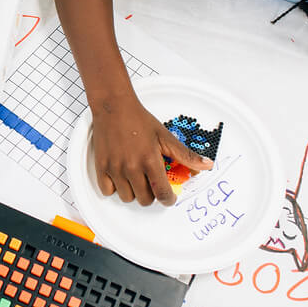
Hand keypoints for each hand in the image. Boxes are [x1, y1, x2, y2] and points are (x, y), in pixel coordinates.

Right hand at [91, 96, 211, 205]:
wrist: (114, 107)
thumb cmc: (139, 120)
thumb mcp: (165, 136)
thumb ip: (186, 155)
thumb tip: (206, 165)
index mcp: (150, 161)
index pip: (162, 194)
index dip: (168, 200)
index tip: (169, 197)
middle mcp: (131, 167)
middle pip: (145, 200)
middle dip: (152, 194)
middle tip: (152, 182)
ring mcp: (115, 168)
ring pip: (127, 198)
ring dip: (133, 192)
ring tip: (136, 178)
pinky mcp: (101, 167)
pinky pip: (108, 191)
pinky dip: (115, 188)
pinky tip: (121, 177)